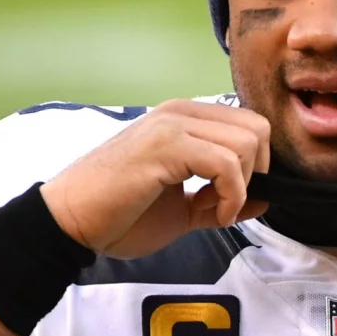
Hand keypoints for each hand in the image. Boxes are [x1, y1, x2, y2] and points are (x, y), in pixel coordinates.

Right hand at [39, 101, 270, 257]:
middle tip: (229, 203)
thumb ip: (223, 200)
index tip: (231, 200)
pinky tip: (214, 214)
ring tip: (216, 211)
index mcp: (184, 119)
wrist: (71, 222)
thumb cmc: (120, 215)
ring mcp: (171, 125)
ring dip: (243, 186)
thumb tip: (265, 199)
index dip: (256, 167)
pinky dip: (232, 195)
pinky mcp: (165, 145)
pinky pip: (227, 162)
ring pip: (247, 142)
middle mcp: (180, 112)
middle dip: (258, 172)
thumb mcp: (185, 209)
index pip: (249, 124)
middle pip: (256, 127)